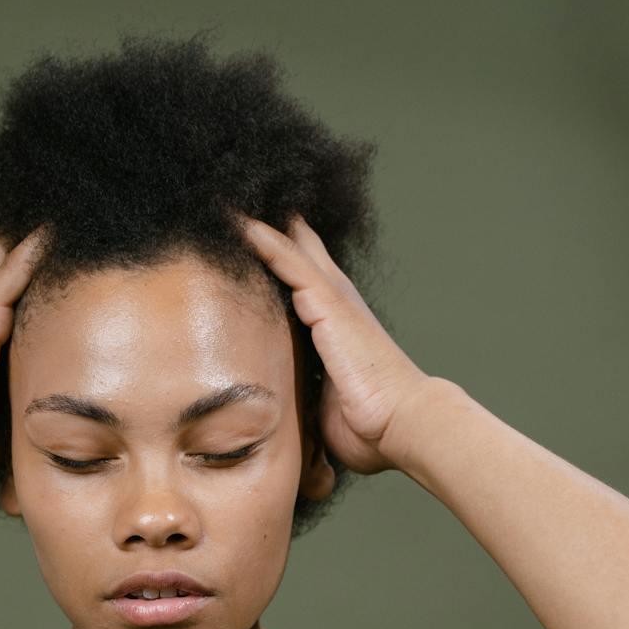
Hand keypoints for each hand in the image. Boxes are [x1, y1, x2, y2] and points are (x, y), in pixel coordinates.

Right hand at [0, 226, 49, 499]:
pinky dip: (33, 252)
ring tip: (64, 205)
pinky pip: (14, 278)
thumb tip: (42, 443)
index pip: (2, 299)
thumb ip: (13, 420)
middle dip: (26, 241)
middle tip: (56, 211)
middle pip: (3, 266)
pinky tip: (54, 228)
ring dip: (35, 237)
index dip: (20, 272)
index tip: (46, 246)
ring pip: (12, 263)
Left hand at [233, 211, 440, 475]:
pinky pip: (288, 261)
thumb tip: (281, 417)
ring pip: (288, 248)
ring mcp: (333, 299)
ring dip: (258, 227)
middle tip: (237, 206)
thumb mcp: (325, 404)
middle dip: (270, 230)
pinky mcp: (327, 303)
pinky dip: (263, 239)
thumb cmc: (371, 426)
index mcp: (335, 326)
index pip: (301, 282)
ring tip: (226, 202)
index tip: (250, 240)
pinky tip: (239, 222)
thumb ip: (303, 396)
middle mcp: (336, 303)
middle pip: (298, 251)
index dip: (279, 258)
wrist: (402, 423)